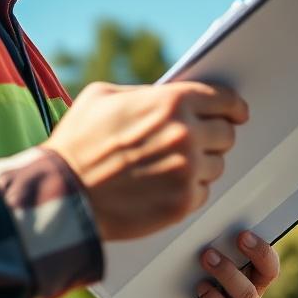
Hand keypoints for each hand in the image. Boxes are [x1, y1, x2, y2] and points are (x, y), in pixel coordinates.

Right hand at [44, 81, 248, 240]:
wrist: (61, 195)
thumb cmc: (77, 142)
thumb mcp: (103, 97)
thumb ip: (144, 93)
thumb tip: (167, 96)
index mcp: (172, 103)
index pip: (225, 99)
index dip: (232, 107)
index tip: (236, 113)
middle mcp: (187, 135)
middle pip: (226, 134)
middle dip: (213, 136)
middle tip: (195, 142)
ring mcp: (187, 171)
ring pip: (216, 165)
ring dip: (200, 165)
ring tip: (170, 167)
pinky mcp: (182, 204)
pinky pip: (202, 193)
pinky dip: (188, 191)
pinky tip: (163, 187)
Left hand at [160, 231, 279, 297]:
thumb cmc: (189, 273)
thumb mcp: (202, 254)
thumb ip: (214, 240)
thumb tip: (213, 218)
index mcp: (250, 269)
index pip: (270, 258)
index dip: (263, 246)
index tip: (244, 232)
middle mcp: (249, 289)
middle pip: (268, 273)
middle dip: (257, 253)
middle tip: (239, 237)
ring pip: (246, 293)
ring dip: (228, 271)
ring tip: (207, 256)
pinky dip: (212, 297)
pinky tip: (200, 286)